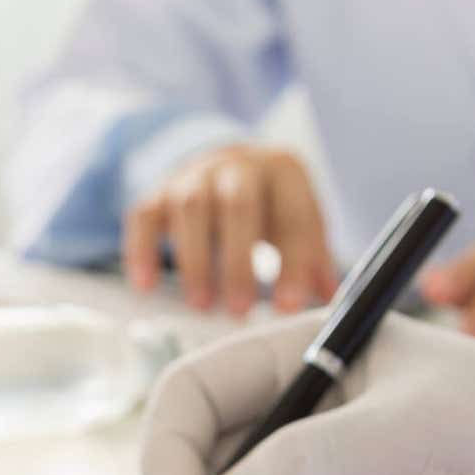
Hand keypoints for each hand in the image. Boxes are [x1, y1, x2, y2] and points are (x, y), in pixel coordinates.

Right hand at [123, 145, 335, 315]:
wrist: (224, 164)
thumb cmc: (269, 204)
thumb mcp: (298, 221)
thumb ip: (314, 260)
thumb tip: (332, 303)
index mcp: (283, 170)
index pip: (294, 215)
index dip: (293, 263)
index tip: (289, 307)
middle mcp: (237, 165)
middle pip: (238, 205)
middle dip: (238, 261)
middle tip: (241, 310)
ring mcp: (193, 175)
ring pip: (190, 209)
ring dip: (195, 261)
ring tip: (202, 305)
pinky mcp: (157, 192)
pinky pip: (144, 217)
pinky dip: (142, 251)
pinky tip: (146, 286)